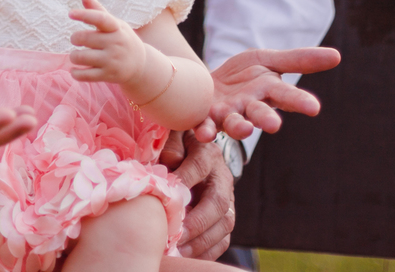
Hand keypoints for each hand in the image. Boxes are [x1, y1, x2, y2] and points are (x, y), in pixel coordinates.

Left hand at [68, 0, 145, 83]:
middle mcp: (115, 43)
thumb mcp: (114, 24)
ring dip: (73, 57)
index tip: (70, 13)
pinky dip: (75, 73)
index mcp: (116, 27)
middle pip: (83, 38)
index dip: (84, 15)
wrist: (141, 65)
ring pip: (80, 57)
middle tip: (76, 40)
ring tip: (76, 56)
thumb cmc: (121, 39)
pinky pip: (83, 75)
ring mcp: (112, 60)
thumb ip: (97, 9)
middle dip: (74, 39)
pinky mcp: (108, 75)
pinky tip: (75, 70)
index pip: (100, 18)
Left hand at [164, 131, 235, 259]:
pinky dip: (206, 252)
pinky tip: (187, 256)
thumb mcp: (173, 138)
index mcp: (208, 153)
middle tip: (176, 235)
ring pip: (224, 224)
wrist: (195, 152)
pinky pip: (222, 239)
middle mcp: (222, 177)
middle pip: (218, 202)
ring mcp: (228, 199)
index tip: (165, 196)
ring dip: (201, 241)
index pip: (199, 166)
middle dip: (197, 221)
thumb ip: (170, 147)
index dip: (184, 179)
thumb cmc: (176, 146)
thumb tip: (168, 166)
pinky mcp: (225, 218)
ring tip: (178, 251)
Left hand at [197, 47, 341, 141]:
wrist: (204, 83)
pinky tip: (203, 133)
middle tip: (274, 125)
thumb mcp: (268, 60)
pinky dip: (204, 130)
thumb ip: (299, 60)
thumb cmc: (241, 76)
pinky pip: (204, 126)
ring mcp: (227, 115)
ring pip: (235, 124)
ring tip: (244, 129)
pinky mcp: (204, 118)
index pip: (287, 96)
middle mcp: (249, 107)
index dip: (299, 101)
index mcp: (268, 91)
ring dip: (239, 128)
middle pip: (260, 114)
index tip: (313, 108)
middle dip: (267, 119)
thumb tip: (337, 56)